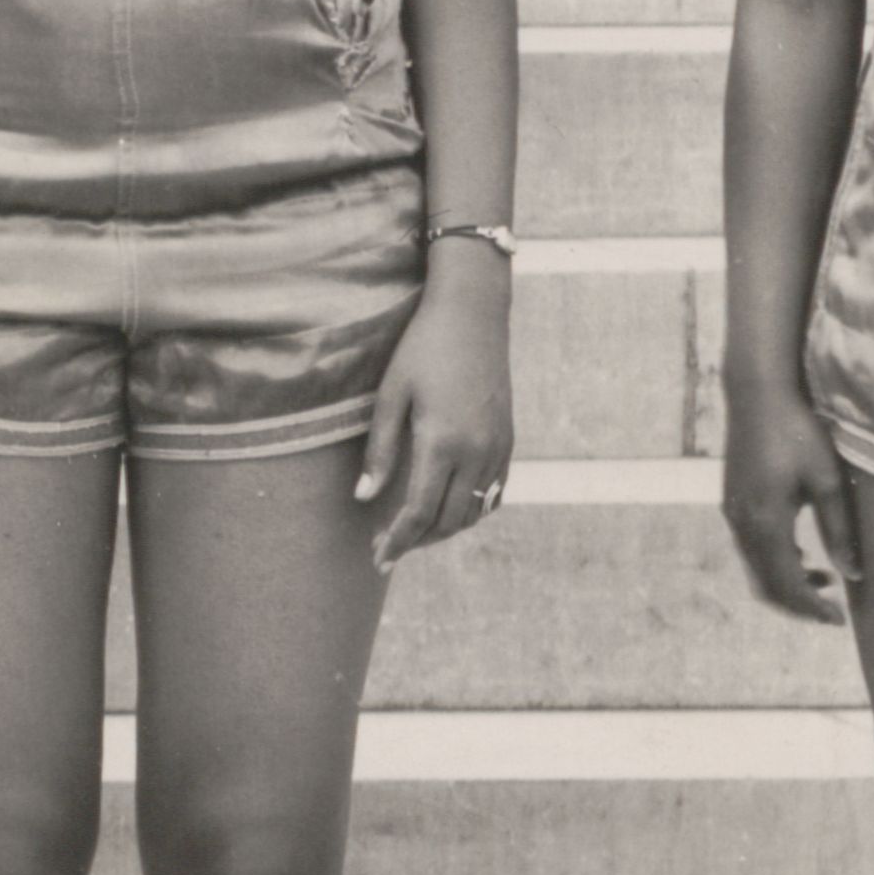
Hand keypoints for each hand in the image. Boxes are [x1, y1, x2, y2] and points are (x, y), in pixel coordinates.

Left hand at [357, 240, 516, 571]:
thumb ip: (380, 450)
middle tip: (387, 547)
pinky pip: (493, 493)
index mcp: (442, 443)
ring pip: (474, 512)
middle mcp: (477, 453)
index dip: (397, 542)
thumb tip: (365, 498)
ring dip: (444, 529)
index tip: (377, 560)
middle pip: (449, 521)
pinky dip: (470, 510)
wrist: (473, 314)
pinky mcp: (508, 440)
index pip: (419, 513)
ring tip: (413, 531)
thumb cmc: (422, 348)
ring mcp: (498, 448)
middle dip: (417, 541)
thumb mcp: (391, 395)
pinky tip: (447, 507)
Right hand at [719, 374, 860, 623]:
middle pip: (766, 586)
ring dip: (787, 585)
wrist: (756, 393)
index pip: (786, 585)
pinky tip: (802, 556)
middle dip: (798, 605)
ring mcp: (732, 513)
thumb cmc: (797, 430)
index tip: (839, 621)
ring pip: (756, 570)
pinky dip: (775, 565)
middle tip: (833, 613)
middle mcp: (741, 523)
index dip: (812, 609)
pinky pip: (751, 550)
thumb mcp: (827, 479)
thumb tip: (852, 574)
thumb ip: (838, 529)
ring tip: (824, 583)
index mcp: (765, 521)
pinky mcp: (732, 503)